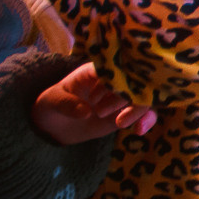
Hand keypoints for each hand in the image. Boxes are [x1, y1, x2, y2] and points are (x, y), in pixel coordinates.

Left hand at [32, 62, 155, 143]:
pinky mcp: (127, 112)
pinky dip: (146, 120)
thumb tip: (86, 112)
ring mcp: (122, 96)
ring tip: (119, 124)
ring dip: (140, 110)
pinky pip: (145, 113)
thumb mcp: (51, 102)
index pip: (117, 67)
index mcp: (97, 69)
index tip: (101, 99)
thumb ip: (66, 104)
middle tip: (102, 114)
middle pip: (136, 81)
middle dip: (127, 98)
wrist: (55, 124)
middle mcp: (114, 80)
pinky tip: (139, 131)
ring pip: (145, 97)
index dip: (116, 80)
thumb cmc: (51, 104)